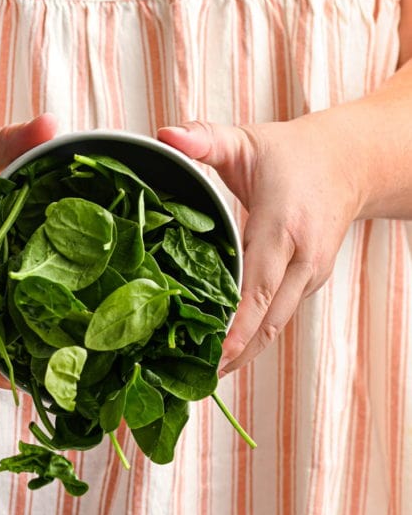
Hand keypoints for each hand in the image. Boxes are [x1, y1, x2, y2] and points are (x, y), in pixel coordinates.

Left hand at [158, 114, 363, 373]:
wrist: (349, 163)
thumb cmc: (290, 154)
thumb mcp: (245, 140)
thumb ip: (205, 139)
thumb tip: (164, 134)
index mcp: (282, 226)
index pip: (260, 286)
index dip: (238, 324)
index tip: (216, 352)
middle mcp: (302, 258)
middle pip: (269, 320)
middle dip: (236, 353)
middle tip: (199, 380)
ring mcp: (310, 276)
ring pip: (276, 326)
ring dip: (244, 354)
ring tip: (206, 377)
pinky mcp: (308, 285)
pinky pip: (279, 318)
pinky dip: (254, 339)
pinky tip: (225, 354)